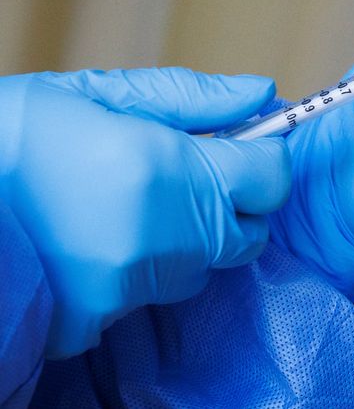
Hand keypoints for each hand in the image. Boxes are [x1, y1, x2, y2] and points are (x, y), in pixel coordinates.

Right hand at [0, 68, 289, 357]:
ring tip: (129, 204)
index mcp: (171, 169)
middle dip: (232, 201)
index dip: (263, 156)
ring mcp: (140, 281)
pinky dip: (147, 266)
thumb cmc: (15, 138)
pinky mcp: (107, 315)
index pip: (273, 176)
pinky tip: (104, 238)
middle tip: (182, 174)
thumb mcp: (97, 94)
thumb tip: (261, 93)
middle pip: (250, 230)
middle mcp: (169, 235)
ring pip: (208, 263)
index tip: (242, 145)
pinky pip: (160, 290)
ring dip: (189, 235)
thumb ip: (192, 97)